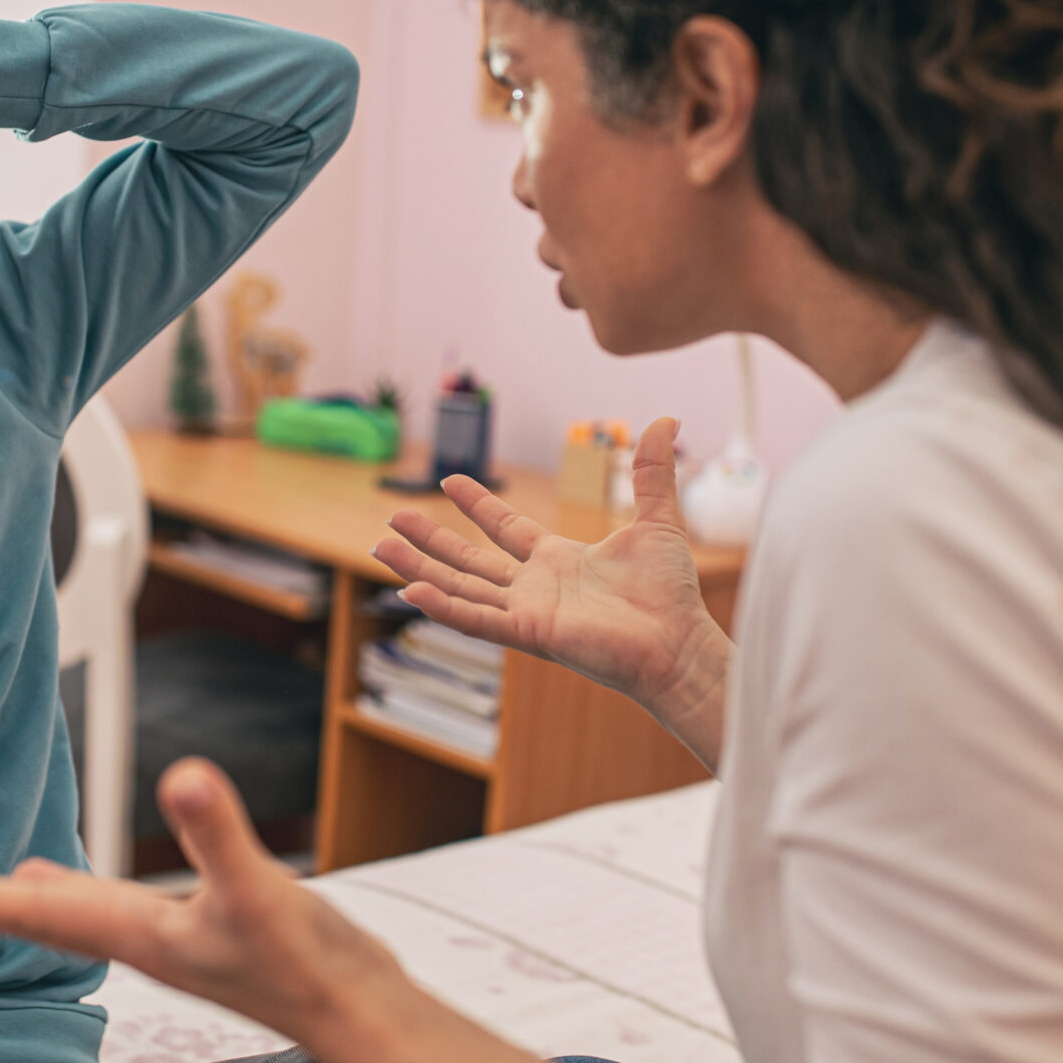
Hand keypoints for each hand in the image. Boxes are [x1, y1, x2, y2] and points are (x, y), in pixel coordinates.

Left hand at [0, 759, 403, 1045]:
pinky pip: (130, 913)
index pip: (35, 916)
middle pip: (47, 922)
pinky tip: (112, 888)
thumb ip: (219, 832)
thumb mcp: (257, 890)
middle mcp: (146, 941)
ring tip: (12, 880)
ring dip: (44, 901)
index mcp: (139, 933)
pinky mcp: (209, 933)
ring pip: (89, 918)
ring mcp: (176, 941)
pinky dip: (104, 895)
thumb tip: (184, 775)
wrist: (357, 1014)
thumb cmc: (306, 966)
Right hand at [374, 417, 729, 758]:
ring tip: (382, 547)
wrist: (680, 643)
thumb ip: (650, 472)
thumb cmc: (671, 595)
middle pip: (470, 560)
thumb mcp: (657, 520)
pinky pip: (478, 620)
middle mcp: (536, 588)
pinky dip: (444, 607)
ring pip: (461, 588)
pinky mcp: (530, 633)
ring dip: (420, 568)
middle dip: (430, 539)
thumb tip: (666, 419)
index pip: (506, 529)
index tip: (449, 480)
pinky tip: (412, 590)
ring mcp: (528, 612)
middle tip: (394, 517)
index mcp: (559, 562)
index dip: (477, 505)